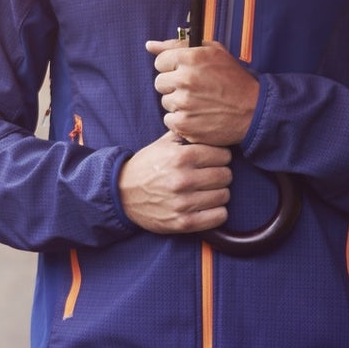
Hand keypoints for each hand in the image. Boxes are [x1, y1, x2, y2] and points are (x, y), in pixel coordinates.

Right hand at [118, 132, 233, 233]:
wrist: (122, 194)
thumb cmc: (146, 167)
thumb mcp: (162, 144)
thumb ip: (185, 133)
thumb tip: (208, 125)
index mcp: (180, 157)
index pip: (223, 155)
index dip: (221, 156)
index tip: (214, 160)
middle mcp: (182, 179)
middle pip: (225, 175)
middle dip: (221, 174)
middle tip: (211, 175)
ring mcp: (183, 202)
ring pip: (224, 196)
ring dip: (218, 193)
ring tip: (207, 190)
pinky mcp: (183, 222)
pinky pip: (218, 217)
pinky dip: (217, 212)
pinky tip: (208, 206)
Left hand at [146, 38, 258, 146]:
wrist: (254, 110)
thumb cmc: (234, 80)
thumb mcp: (213, 52)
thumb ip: (178, 45)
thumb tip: (150, 45)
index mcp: (191, 59)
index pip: (160, 62)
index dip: (173, 67)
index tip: (185, 72)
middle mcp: (186, 80)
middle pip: (160, 82)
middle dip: (174, 85)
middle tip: (194, 89)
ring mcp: (184, 104)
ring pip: (165, 101)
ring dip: (178, 103)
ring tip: (199, 103)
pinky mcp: (184, 125)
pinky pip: (169, 120)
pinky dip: (181, 120)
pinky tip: (198, 116)